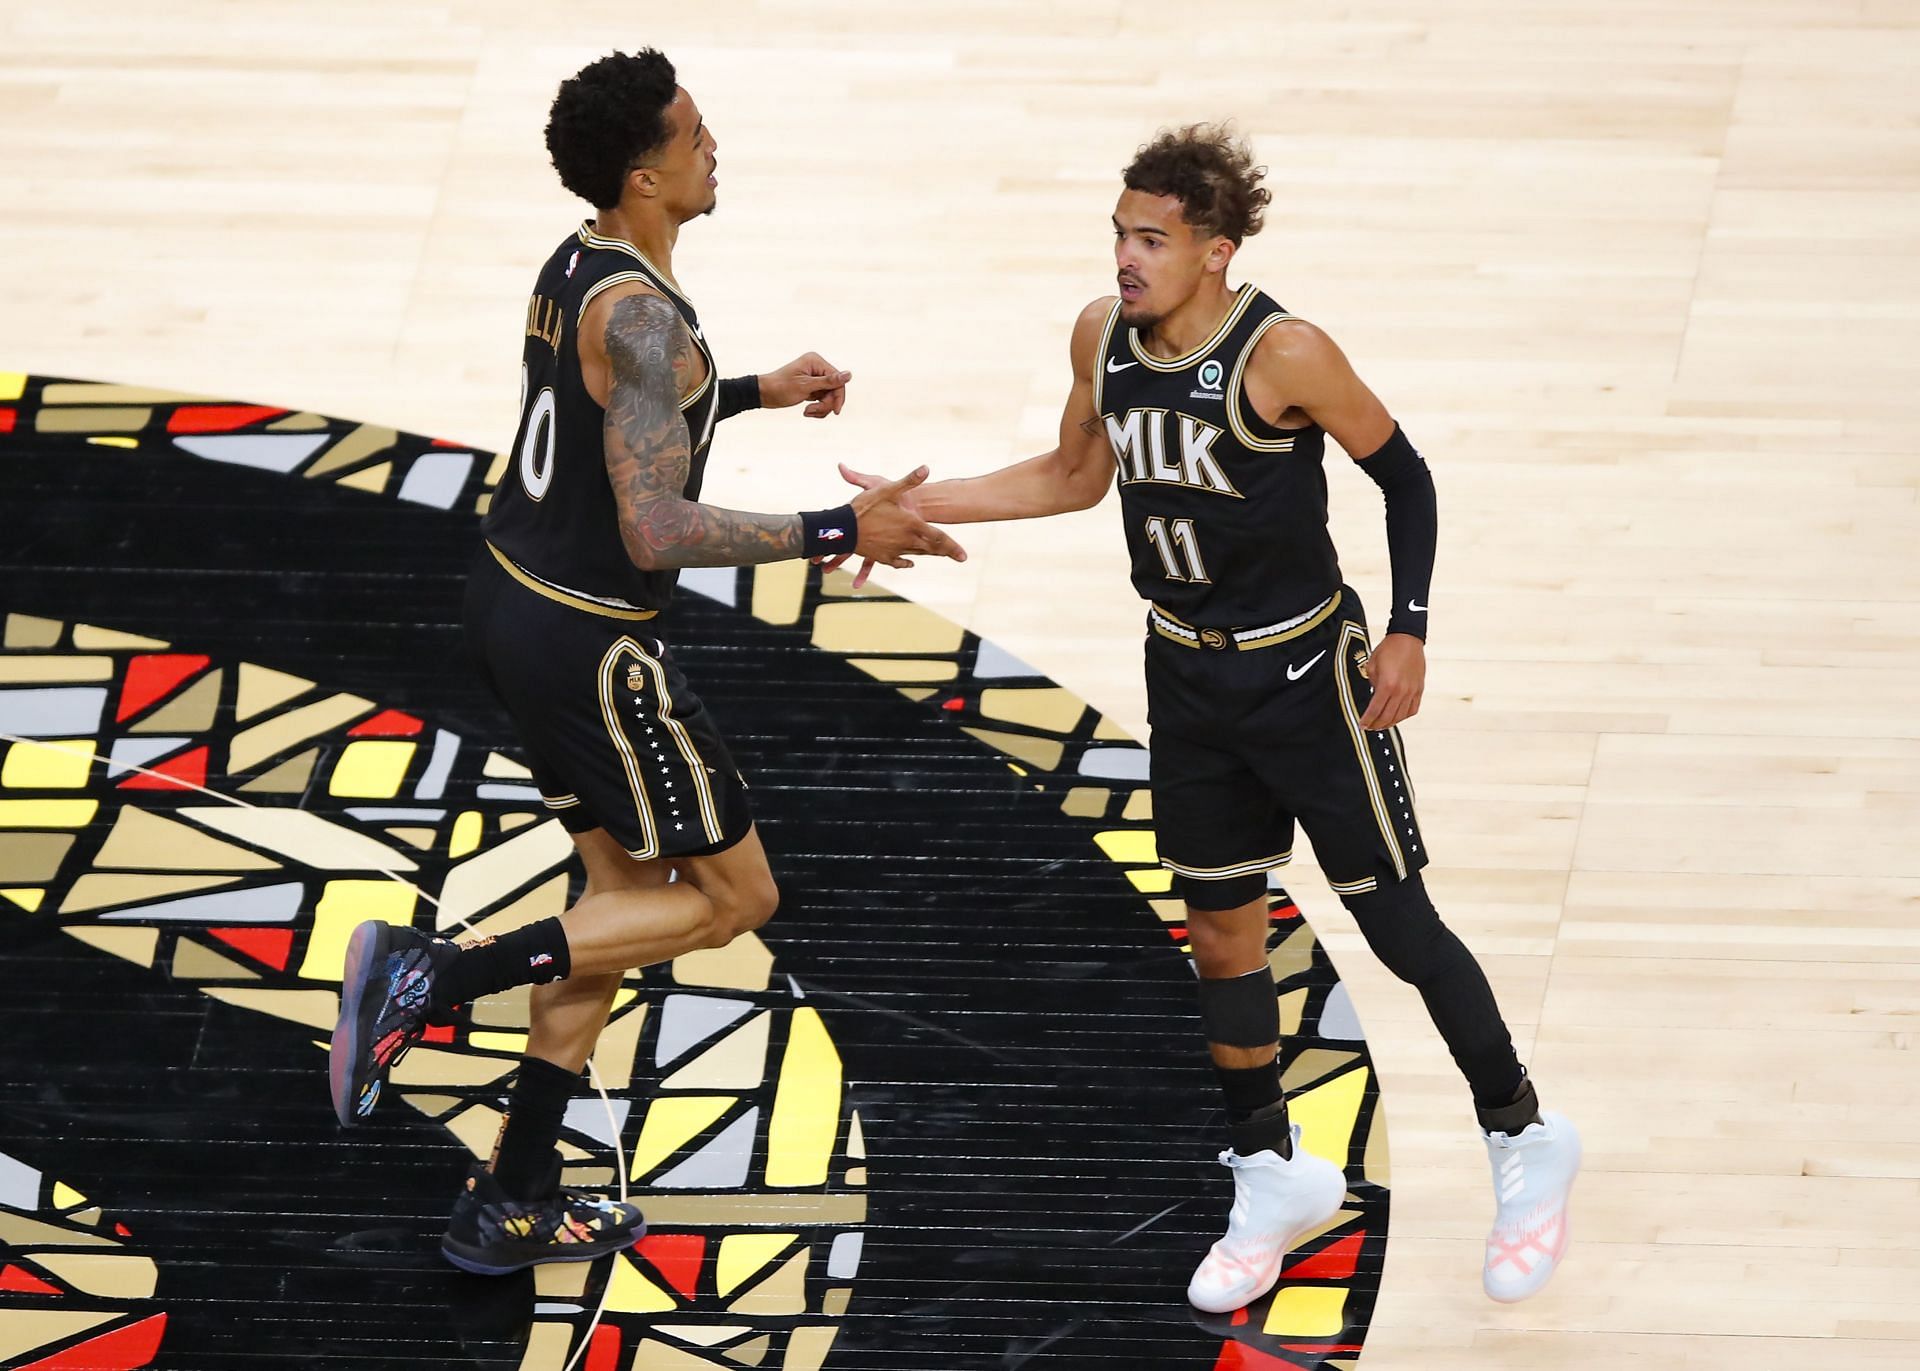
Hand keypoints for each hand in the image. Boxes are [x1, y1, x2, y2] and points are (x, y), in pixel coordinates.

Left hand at [760, 353, 849, 416]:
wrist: (763, 394)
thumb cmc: (781, 387)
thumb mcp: (806, 386)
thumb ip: (829, 381)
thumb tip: (849, 375)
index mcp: (815, 361)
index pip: (837, 379)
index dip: (838, 396)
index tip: (835, 411)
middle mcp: (816, 367)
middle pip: (834, 389)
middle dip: (826, 403)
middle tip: (813, 412)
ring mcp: (814, 378)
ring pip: (829, 396)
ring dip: (820, 408)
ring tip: (807, 412)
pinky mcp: (811, 387)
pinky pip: (822, 399)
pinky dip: (817, 408)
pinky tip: (806, 412)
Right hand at [818, 466, 964, 588]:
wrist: (843, 528)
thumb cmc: (866, 507)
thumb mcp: (887, 488)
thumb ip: (909, 480)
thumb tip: (926, 468)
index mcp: (911, 525)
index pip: (939, 538)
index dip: (953, 547)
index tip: (964, 557)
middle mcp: (906, 540)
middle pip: (930, 549)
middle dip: (945, 552)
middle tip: (957, 556)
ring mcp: (894, 550)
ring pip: (916, 555)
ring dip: (929, 555)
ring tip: (939, 555)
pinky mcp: (881, 557)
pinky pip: (898, 562)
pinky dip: (906, 563)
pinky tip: (910, 563)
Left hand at [1357, 632, 1424, 729]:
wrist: (1407, 639)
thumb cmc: (1389, 649)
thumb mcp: (1372, 665)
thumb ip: (1372, 683)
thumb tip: (1373, 696)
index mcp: (1387, 685)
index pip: (1375, 710)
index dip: (1367, 720)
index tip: (1362, 725)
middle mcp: (1401, 690)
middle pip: (1388, 716)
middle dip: (1377, 724)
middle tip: (1370, 727)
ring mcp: (1412, 691)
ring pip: (1401, 716)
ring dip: (1390, 723)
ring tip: (1382, 724)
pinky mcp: (1419, 689)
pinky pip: (1412, 709)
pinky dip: (1404, 716)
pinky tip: (1397, 717)